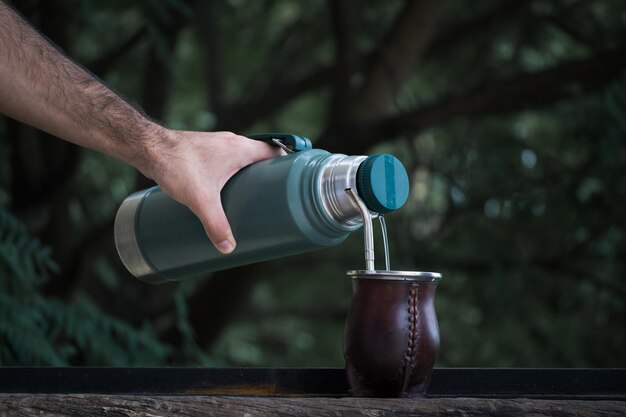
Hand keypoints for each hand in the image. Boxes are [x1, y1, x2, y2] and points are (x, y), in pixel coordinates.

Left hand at [139, 129, 281, 253]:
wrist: (149, 148)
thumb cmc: (177, 165)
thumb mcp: (201, 200)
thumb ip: (216, 225)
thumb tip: (227, 248)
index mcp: (240, 149)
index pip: (274, 149)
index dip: (287, 160)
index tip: (294, 175)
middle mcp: (231, 142)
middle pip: (259, 155)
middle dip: (268, 173)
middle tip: (273, 193)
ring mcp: (216, 144)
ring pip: (241, 157)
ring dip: (248, 172)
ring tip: (251, 193)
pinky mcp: (202, 150)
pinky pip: (225, 159)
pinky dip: (231, 171)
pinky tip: (223, 187)